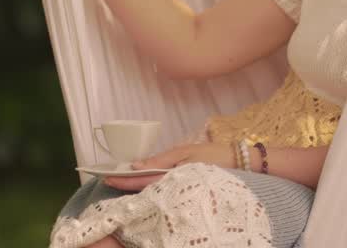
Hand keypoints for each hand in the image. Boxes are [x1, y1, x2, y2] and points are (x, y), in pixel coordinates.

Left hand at [103, 142, 235, 191]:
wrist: (240, 166)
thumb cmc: (213, 156)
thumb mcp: (185, 153)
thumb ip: (160, 160)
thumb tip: (135, 165)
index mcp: (171, 179)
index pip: (140, 183)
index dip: (122, 181)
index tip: (106, 178)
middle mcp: (174, 190)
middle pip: (144, 190)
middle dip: (126, 186)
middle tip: (108, 180)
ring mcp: (180, 194)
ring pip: (153, 193)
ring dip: (137, 188)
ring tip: (122, 182)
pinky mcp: (187, 194)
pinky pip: (165, 193)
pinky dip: (152, 190)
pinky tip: (144, 186)